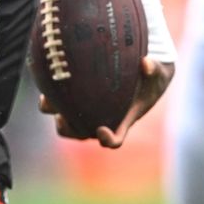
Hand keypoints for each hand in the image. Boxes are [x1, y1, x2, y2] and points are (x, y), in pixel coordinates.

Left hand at [38, 57, 174, 148]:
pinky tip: (45, 78)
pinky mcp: (76, 97)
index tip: (102, 130)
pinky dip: (51, 95)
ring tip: (46, 99)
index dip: (108, 139)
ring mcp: (87, 110)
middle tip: (62, 116)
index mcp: (122, 121)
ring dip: (54, 113)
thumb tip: (145, 63)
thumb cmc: (151, 77)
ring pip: (65, 122)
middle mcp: (101, 120)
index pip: (115, 140)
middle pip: (80, 134)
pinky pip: (59, 102)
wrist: (141, 71)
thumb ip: (154, 69)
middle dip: (69, 128)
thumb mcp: (158, 72)